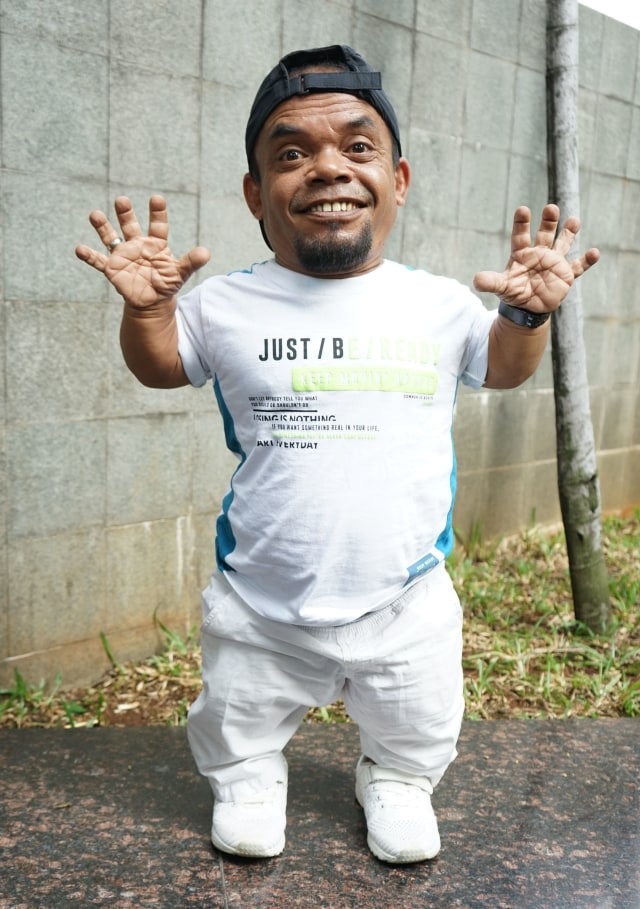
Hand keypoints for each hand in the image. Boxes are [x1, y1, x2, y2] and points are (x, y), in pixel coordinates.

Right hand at [75, 195, 209, 306]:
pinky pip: (98, 261)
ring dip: (103, 227)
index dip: (158, 213)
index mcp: (156, 244)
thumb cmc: (166, 284)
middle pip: (130, 226)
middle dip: (126, 213)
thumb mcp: (180, 274)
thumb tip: (206, 253)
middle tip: (122, 200)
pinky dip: (89, 256)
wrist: (151, 301)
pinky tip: (79, 249)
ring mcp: (123, 255)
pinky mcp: (112, 269)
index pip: (158, 225)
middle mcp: (137, 245)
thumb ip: (191, 262)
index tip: (157, 199)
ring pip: (111, 237)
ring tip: (94, 215)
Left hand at [472, 204, 599, 312]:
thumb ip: (491, 282)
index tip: (522, 209)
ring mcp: (554, 263)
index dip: (522, 223)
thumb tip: (476, 281)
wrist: (528, 307)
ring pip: (562, 244)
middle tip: (551, 208)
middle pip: (544, 234)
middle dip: (548, 221)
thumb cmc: (514, 293)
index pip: (520, 235)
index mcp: (522, 254)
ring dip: (568, 233)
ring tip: (574, 220)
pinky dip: (586, 261)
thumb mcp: (501, 287)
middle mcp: (539, 254)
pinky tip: (595, 253)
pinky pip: (578, 267)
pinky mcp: (566, 275)